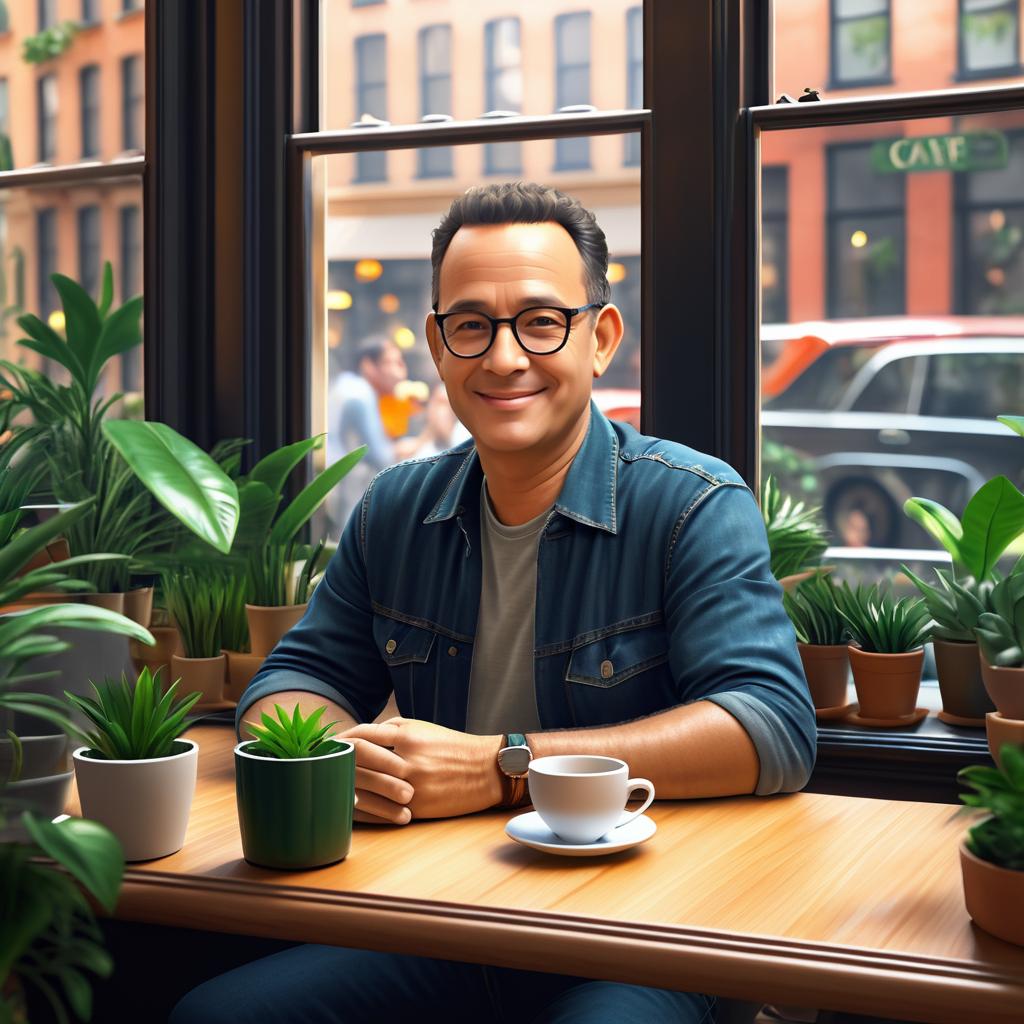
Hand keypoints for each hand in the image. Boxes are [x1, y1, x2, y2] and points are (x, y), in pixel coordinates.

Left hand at [341, 717, 503, 819]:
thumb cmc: (452, 747)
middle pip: (357, 760)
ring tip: (327, 787)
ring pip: (364, 787)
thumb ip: (392, 729)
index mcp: (407, 735)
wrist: (487, 770)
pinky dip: (360, 809)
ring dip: (342, 786)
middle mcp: (407, 759)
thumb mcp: (423, 728)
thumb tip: (360, 736)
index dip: (339, 740)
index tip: (325, 746)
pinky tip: (347, 807)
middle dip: (334, 763)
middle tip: (317, 766)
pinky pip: (379, 811)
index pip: (361, 735)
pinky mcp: (417, 808)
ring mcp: (411, 785)